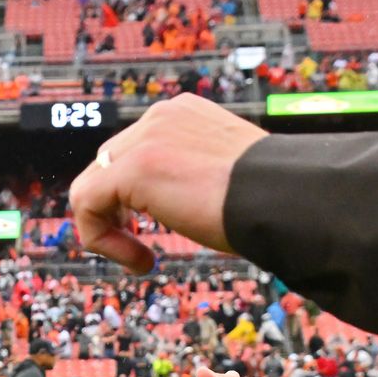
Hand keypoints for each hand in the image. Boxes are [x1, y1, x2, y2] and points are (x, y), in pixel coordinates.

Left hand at [70, 96, 269, 273]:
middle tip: (145, 247)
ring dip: (110, 230)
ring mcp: (146, 138)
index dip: (135, 196)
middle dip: (120, 211)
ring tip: (143, 258)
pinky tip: (142, 261)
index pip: (135, 149)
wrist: (290, 200)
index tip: (159, 229)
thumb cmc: (274, 199)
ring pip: (92, 185)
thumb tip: (184, 203)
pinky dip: (103, 240)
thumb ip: (197, 177)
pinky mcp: (134, 167)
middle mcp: (162, 116)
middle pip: (108, 164)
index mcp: (185, 115)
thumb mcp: (229, 178)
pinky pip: (87, 203)